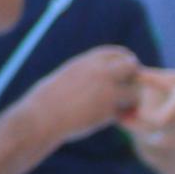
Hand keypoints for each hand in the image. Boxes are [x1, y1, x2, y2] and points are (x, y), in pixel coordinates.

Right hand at [13, 44, 139, 137]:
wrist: (39, 119)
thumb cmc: (47, 100)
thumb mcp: (67, 77)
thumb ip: (88, 73)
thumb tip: (103, 74)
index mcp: (88, 61)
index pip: (119, 53)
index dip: (125, 63)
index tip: (123, 74)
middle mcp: (100, 72)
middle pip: (132, 66)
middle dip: (133, 78)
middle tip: (125, 91)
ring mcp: (106, 91)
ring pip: (134, 92)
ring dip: (130, 100)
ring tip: (118, 108)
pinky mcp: (107, 112)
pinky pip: (123, 112)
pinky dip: (119, 117)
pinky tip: (106, 119)